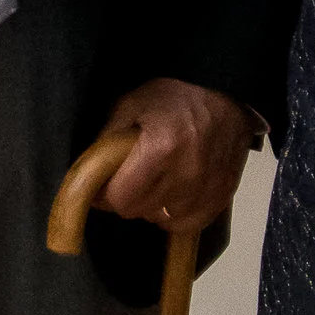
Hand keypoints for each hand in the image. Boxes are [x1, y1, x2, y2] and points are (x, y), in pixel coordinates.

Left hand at [93, 79, 254, 237]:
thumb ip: (107, 140)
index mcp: (162, 148)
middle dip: (126, 199)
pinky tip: (173, 196)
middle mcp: (188, 173)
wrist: (226, 92)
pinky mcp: (223, 195)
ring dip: (153, 207)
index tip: (101, 187)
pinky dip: (178, 215)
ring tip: (153, 184)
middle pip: (140, 212)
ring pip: (164, 221)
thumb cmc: (177, 94)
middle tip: (127, 180)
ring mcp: (209, 187)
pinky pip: (191, 223)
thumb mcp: (131, 105)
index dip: (104, 195)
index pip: (121, 199)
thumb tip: (88, 174)